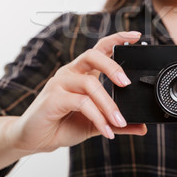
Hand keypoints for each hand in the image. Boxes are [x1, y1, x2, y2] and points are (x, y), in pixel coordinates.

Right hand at [10, 31, 147, 153]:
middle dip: (113, 66)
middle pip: (93, 55)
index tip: (137, 37)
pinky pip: (81, 102)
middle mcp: (71, 73)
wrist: (34, 140)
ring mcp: (60, 83)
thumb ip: (117, 123)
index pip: (100, 48)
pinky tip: (105, 130)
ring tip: (119, 122)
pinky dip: (97, 117)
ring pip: (90, 84)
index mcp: (82, 73)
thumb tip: (142, 127)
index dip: (118, 39)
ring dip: (109, 105)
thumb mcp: (96, 124)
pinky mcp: (53, 98)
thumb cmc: (62, 124)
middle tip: (127, 83)